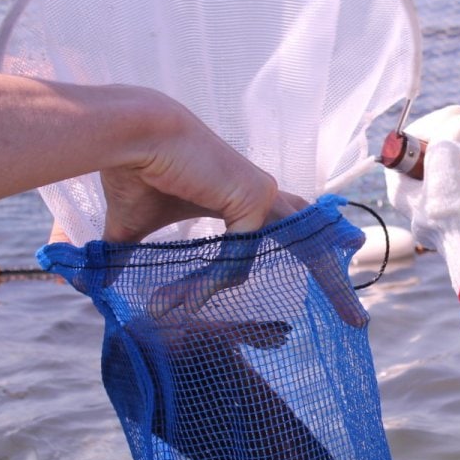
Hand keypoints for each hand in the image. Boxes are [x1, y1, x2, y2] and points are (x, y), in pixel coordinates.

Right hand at [96, 88, 364, 324]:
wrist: (131, 138)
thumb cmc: (134, 173)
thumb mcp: (136, 226)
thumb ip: (132, 256)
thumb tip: (100, 282)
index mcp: (242, 200)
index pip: (286, 234)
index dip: (303, 257)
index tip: (324, 284)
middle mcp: (261, 196)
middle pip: (311, 240)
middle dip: (335, 280)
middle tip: (359, 320)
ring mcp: (263, 194)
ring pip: (302, 247)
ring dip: (329, 284)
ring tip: (356, 320)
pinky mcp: (256, 195)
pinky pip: (242, 254)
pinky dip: (215, 281)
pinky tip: (193, 297)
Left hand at [383, 105, 459, 298]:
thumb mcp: (445, 183)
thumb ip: (442, 149)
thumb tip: (455, 126)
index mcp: (403, 189)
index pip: (407, 144)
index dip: (431, 124)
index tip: (457, 115)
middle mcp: (418, 192)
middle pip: (431, 147)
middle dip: (455, 132)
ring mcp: (442, 197)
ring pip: (451, 155)